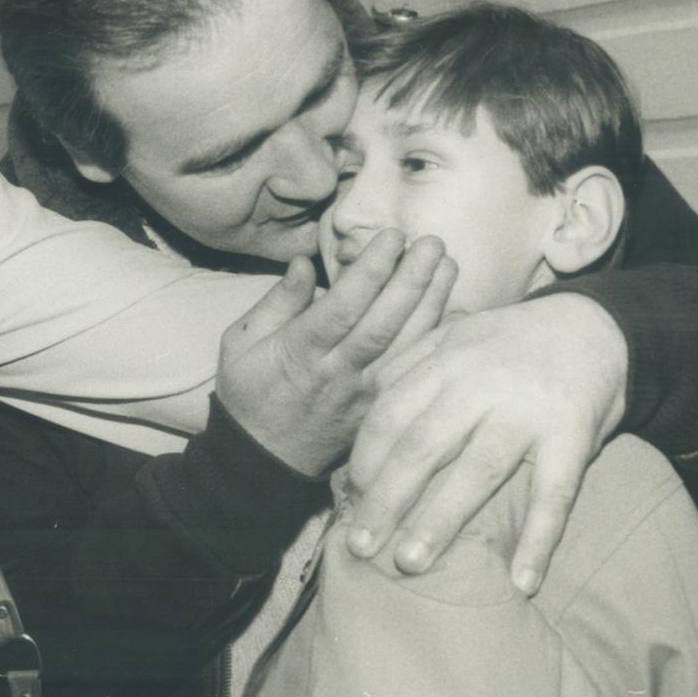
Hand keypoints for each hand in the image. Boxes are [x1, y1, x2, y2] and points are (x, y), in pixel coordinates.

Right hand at [217, 230, 454, 475]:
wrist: (263, 460)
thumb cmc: (248, 392)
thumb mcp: (240, 343)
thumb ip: (276, 303)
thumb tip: (303, 264)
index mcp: (300, 352)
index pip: (343, 306)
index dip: (372, 271)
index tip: (392, 237)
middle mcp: (338, 373)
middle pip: (383, 323)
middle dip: (412, 279)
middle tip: (432, 242)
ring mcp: (364, 395)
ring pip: (405, 346)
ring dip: (432, 304)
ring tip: (448, 264)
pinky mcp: (380, 408)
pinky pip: (414, 372)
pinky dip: (437, 343)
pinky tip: (457, 313)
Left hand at [345, 293, 628, 592]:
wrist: (597, 325)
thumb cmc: (511, 342)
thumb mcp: (455, 336)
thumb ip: (410, 365)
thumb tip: (364, 404)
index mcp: (445, 360)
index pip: (390, 413)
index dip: (365, 458)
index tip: (349, 498)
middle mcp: (480, 384)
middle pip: (421, 446)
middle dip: (385, 499)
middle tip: (359, 546)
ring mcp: (527, 410)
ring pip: (477, 471)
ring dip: (440, 521)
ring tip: (410, 563)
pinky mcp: (572, 434)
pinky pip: (555, 494)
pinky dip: (540, 540)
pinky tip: (523, 582)